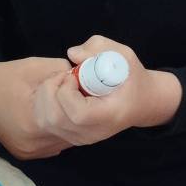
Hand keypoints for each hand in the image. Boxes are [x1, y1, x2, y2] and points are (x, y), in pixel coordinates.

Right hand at [0, 54, 73, 159]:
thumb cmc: (8, 75)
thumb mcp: (41, 66)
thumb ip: (68, 75)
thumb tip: (87, 83)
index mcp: (35, 121)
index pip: (75, 116)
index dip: (79, 99)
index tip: (74, 84)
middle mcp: (33, 144)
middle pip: (75, 133)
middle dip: (82, 113)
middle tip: (79, 95)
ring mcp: (29, 153)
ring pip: (68, 141)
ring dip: (74, 124)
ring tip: (68, 105)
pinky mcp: (27, 155)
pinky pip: (56, 144)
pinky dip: (61, 131)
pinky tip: (55, 117)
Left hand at [31, 35, 182, 147]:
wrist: (141, 101)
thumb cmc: (131, 78)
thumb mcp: (123, 56)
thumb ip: (99, 48)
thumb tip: (73, 53)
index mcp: (109, 115)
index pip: (78, 114)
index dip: (67, 92)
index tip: (73, 74)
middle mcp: (94, 132)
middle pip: (56, 119)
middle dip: (50, 91)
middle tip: (62, 76)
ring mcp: (82, 137)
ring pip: (47, 122)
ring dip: (45, 96)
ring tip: (59, 83)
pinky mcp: (72, 137)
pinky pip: (47, 123)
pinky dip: (44, 104)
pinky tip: (57, 92)